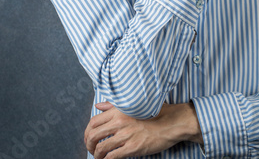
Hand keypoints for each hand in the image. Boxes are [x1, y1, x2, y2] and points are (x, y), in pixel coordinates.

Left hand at [84, 102, 202, 157]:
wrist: (171, 123)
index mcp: (119, 111)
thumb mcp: (133, 105)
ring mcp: (126, 135)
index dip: (87, 132)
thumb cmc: (154, 113)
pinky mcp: (132, 147)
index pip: (94, 121)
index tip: (89, 138)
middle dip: (89, 145)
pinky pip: (112, 156)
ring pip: (101, 147)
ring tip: (98, 157)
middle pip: (94, 135)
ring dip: (96, 155)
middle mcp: (120, 122)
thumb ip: (114, 105)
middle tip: (91, 149)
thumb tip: (98, 105)